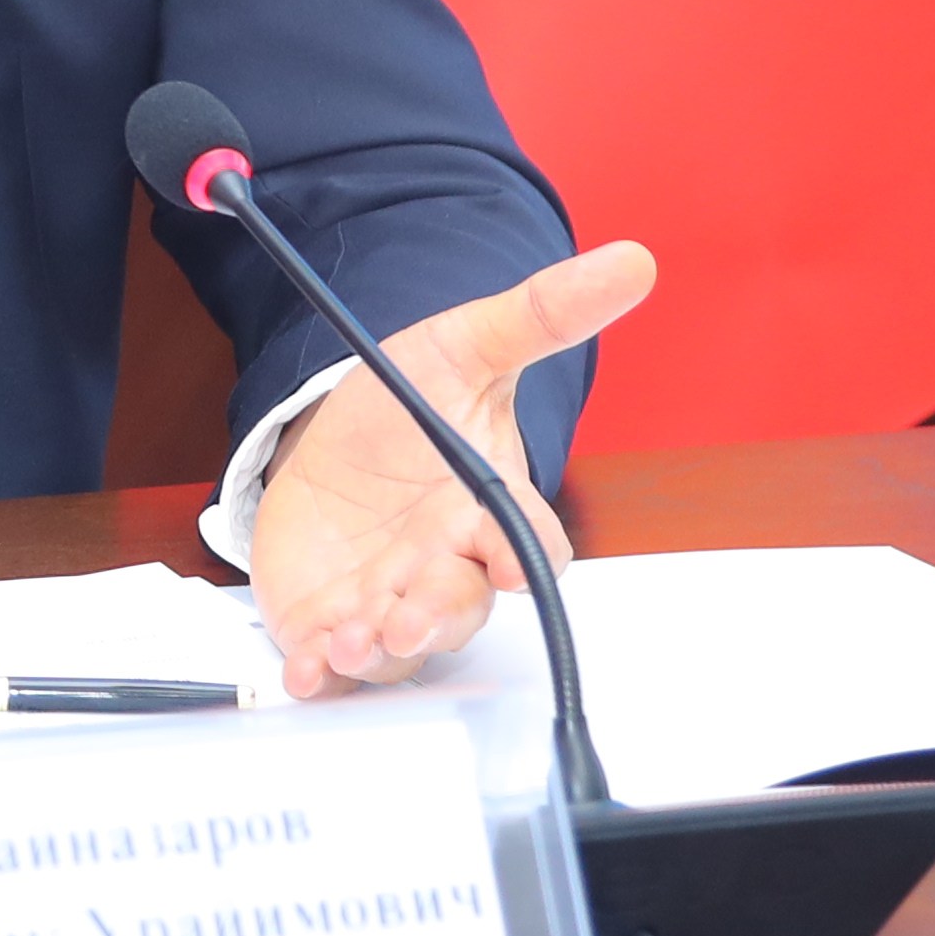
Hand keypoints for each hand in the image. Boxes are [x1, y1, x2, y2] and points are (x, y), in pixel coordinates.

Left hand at [246, 242, 657, 699]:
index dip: (525, 558)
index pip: (530, 547)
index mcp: (485, 509)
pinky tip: (304, 668)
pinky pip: (333, 666)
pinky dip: (319, 674)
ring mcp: (389, 601)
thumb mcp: (462, 346)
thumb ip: (539, 313)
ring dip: (377, 649)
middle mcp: (445, 567)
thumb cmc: (407, 407)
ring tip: (351, 636)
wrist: (329, 439)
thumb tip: (630, 261)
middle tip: (406, 615)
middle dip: (435, 617)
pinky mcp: (330, 623)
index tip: (507, 558)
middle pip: (459, 609)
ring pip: (400, 646)